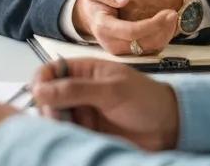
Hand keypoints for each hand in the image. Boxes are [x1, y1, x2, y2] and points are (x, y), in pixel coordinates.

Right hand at [30, 58, 178, 151]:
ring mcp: (82, 113)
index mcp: (83, 71)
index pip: (50, 71)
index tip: (39, 95)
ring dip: (56, 124)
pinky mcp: (86, 133)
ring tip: (69, 130)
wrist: (170, 128)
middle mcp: (78, 91)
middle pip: (47, 97)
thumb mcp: (112, 91)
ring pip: (54, 118)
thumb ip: (76, 90)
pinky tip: (74, 138)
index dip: (41, 82)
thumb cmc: (147, 100)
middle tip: (57, 118)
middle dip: (47, 107)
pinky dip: (65, 137)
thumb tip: (41, 89)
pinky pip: (67, 134)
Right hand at [72, 0, 177, 55]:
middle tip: (173, 13)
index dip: (152, 24)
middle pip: (145, 43)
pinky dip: (162, 38)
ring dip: (165, 34)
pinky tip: (166, 25)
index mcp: (104, 27)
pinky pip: (151, 49)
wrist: (91, 15)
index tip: (167, 12)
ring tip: (172, 17)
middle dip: (162, 29)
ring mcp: (121, 51)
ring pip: (150, 48)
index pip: (132, 31)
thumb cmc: (95, 2)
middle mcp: (112, 44)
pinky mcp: (130, 53)